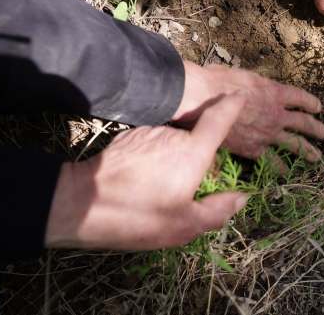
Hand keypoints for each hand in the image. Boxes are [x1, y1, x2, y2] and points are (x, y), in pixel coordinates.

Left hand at [45, 94, 248, 249]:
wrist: (81, 203)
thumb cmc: (138, 216)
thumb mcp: (185, 226)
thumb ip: (217, 210)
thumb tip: (242, 197)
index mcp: (192, 152)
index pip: (219, 119)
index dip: (232, 106)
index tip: (240, 97)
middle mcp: (173, 135)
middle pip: (195, 139)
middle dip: (196, 158)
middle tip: (186, 190)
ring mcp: (148, 133)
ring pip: (172, 144)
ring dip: (172, 160)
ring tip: (159, 189)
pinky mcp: (128, 137)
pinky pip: (151, 144)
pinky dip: (153, 158)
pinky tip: (140, 181)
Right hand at [172, 61, 323, 161]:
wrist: (203, 101)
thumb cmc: (217, 81)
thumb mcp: (243, 77)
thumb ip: (254, 86)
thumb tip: (249, 88)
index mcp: (275, 92)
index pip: (301, 98)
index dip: (311, 103)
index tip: (318, 108)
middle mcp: (277, 114)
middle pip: (304, 123)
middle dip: (316, 129)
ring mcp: (268, 133)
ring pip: (295, 144)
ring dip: (308, 150)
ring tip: (317, 157)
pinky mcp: (254, 149)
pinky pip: (272, 160)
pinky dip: (279, 166)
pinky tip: (285, 171)